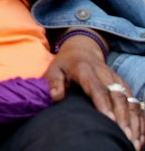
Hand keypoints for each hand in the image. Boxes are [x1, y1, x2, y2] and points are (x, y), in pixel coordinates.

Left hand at [47, 33, 143, 148]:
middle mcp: (106, 75)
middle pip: (118, 97)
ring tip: (133, 139)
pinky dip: (139, 119)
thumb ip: (54, 82)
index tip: (110, 121)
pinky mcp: (124, 87)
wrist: (82, 51)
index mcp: (85, 70)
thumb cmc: (65, 64)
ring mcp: (117, 81)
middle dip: (123, 118)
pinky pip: (135, 103)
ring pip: (129, 101)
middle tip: (124, 136)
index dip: (104, 105)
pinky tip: (139, 134)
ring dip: (133, 121)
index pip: (97, 88)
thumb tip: (56, 96)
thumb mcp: (54, 69)